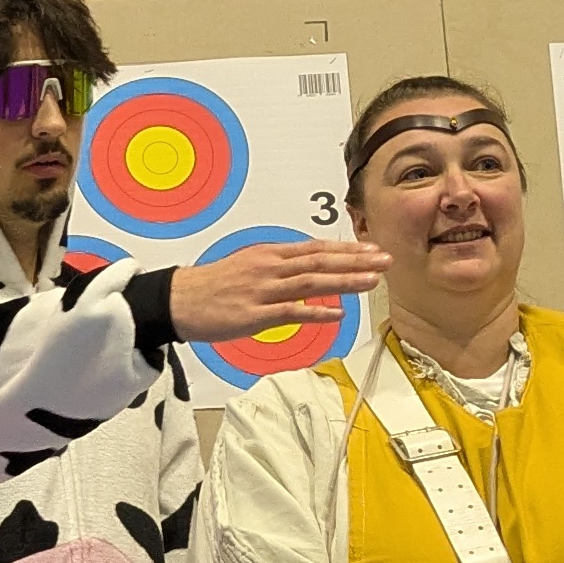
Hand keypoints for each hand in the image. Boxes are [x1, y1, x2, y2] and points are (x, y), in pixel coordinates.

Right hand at [164, 239, 387, 348]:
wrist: (178, 299)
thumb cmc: (212, 285)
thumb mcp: (248, 264)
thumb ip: (278, 266)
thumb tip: (306, 268)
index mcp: (270, 254)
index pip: (316, 249)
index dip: (347, 249)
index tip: (372, 250)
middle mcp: (270, 267)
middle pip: (320, 261)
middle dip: (356, 261)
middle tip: (385, 261)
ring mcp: (263, 290)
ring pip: (312, 282)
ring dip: (345, 281)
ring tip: (372, 281)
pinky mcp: (255, 314)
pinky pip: (292, 311)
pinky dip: (317, 311)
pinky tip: (338, 313)